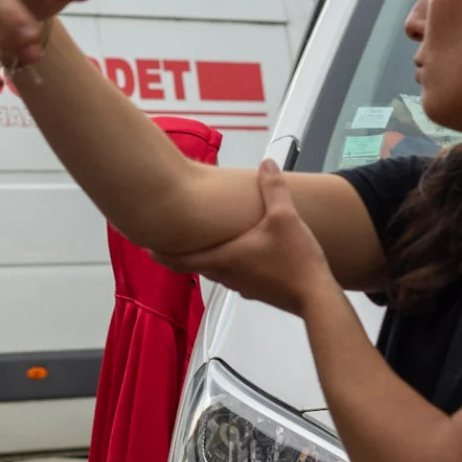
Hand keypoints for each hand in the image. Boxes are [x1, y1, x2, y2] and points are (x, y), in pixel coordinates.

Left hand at [162, 161, 339, 316]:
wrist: (317, 298)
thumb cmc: (296, 260)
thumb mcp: (285, 218)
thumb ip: (273, 189)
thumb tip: (267, 163)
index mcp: (223, 258)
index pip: (179, 260)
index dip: (160, 253)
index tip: (145, 246)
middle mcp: (226, 275)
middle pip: (194, 265)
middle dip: (181, 253)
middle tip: (170, 241)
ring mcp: (242, 287)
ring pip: (215, 271)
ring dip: (206, 258)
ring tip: (204, 244)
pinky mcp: (258, 292)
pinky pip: (235, 277)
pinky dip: (229, 265)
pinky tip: (242, 256)